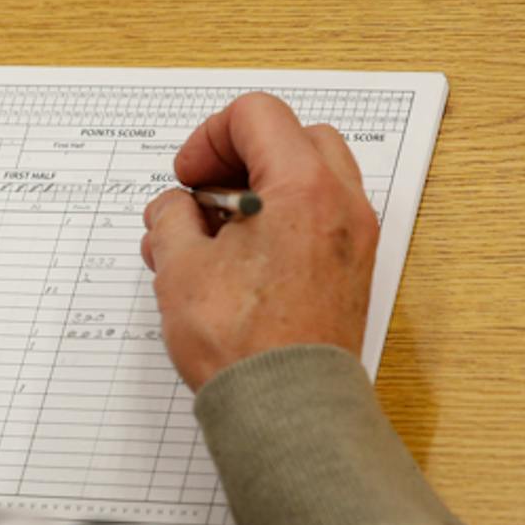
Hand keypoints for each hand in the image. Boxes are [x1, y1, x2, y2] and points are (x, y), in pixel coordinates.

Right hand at [140, 93, 378, 391]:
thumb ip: (171, 219)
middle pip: (292, 137)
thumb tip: (174, 210)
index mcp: (301, 186)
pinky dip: (282, 220)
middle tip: (201, 196)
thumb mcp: (179, 268)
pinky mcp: (351, 270)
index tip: (186, 178)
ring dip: (260, 189)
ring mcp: (353, 237)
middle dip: (239, 158)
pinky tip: (239, 261)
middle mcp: (340, 203)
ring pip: (310, 176)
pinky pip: (319, 217)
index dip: (208, 138)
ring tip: (213, 236)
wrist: (287, 409)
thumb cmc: (243, 344)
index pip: (256, 115)